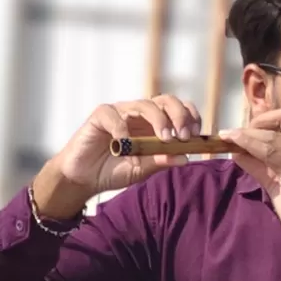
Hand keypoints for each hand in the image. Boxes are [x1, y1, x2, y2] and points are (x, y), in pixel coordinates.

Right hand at [31, 96, 201, 220]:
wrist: (84, 179)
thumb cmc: (114, 171)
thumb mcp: (142, 170)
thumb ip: (161, 161)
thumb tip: (186, 158)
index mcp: (155, 124)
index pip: (179, 110)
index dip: (190, 118)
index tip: (195, 136)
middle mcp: (140, 114)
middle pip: (166, 100)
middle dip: (180, 115)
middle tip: (183, 136)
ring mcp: (121, 112)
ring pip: (145, 104)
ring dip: (159, 120)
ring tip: (165, 139)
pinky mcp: (101, 116)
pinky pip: (115, 116)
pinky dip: (123, 131)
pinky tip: (126, 149)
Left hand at [217, 107, 280, 263]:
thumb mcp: (279, 181)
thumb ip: (260, 163)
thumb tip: (236, 149)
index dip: (268, 117)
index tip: (249, 128)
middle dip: (259, 120)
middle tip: (241, 133)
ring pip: (273, 134)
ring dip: (247, 133)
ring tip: (229, 138)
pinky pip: (268, 151)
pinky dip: (248, 145)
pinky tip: (235, 149)